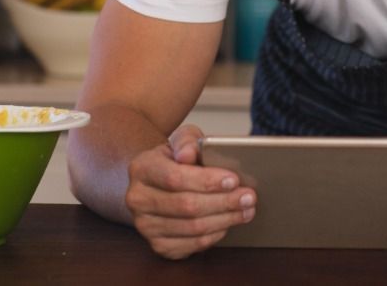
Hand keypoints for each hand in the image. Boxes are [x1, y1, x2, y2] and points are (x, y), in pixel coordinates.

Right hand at [125, 123, 256, 259]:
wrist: (160, 180)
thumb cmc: (176, 158)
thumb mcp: (184, 140)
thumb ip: (188, 141)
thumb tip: (188, 154)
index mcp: (142, 168)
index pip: (175, 177)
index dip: (206, 181)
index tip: (233, 180)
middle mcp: (137, 199)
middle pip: (186, 206)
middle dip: (223, 202)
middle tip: (249, 197)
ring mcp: (145, 225)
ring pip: (191, 228)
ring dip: (225, 220)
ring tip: (246, 210)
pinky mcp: (157, 245)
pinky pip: (191, 245)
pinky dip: (214, 235)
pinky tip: (227, 223)